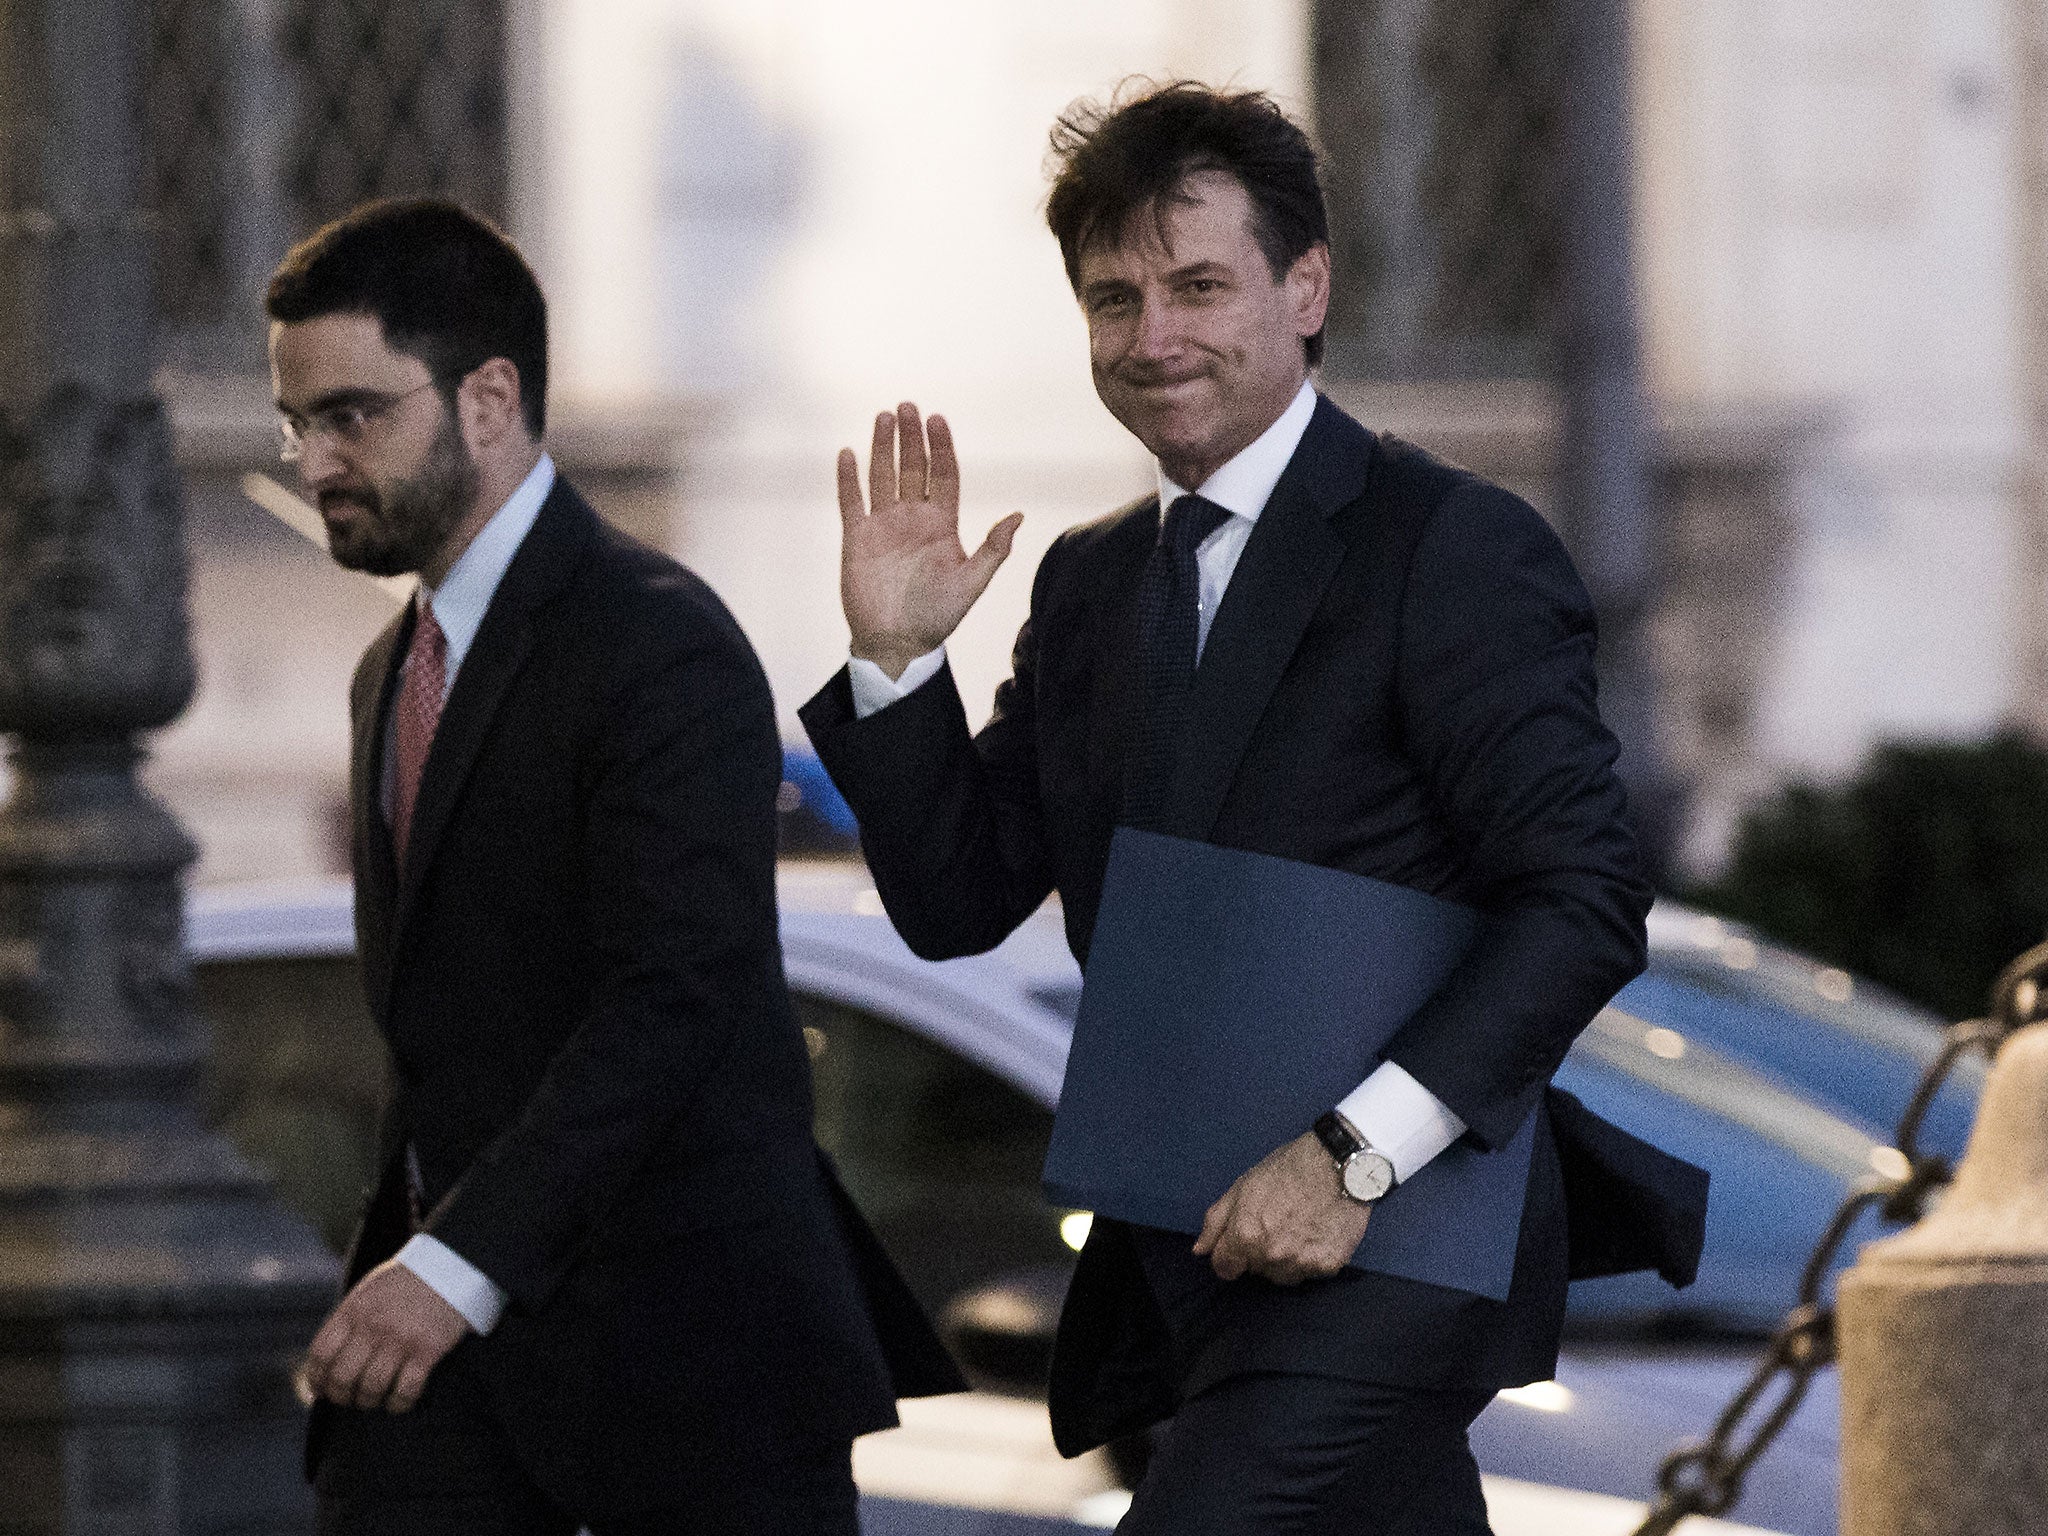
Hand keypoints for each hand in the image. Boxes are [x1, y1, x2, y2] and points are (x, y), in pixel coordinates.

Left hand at [301, 1258, 471, 1412]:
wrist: (449, 1267)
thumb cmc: (405, 1283)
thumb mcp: (368, 1292)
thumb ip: (348, 1321)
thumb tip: (326, 1360)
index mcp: (353, 1310)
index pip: (321, 1355)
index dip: (317, 1379)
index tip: (322, 1390)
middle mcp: (373, 1326)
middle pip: (342, 1377)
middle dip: (342, 1396)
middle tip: (350, 1399)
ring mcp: (400, 1339)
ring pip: (371, 1388)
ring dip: (369, 1401)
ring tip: (373, 1399)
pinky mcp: (427, 1350)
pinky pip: (405, 1390)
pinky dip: (398, 1403)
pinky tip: (398, 1402)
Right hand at [837, 403, 1023, 677]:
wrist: (897, 643)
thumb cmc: (937, 616)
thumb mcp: (971, 583)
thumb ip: (993, 549)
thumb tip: (1017, 515)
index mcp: (942, 524)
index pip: (943, 475)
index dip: (941, 447)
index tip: (937, 420)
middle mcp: (913, 518)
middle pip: (913, 467)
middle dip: (911, 437)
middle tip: (907, 406)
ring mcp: (884, 526)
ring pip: (882, 476)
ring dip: (881, 447)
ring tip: (883, 417)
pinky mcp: (857, 538)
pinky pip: (851, 502)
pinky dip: (849, 479)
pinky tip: (848, 454)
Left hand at [1193, 1131, 1372, 1284]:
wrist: (1339, 1164)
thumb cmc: (1288, 1168)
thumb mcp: (1243, 1186)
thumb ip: (1216, 1221)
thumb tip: (1199, 1250)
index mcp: (1245, 1236)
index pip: (1224, 1268)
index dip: (1229, 1255)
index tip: (1240, 1243)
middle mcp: (1271, 1255)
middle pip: (1255, 1271)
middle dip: (1258, 1253)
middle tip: (1275, 1224)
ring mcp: (1301, 1263)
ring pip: (1282, 1276)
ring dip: (1284, 1260)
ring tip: (1296, 1229)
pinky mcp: (1328, 1267)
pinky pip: (1310, 1273)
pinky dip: (1310, 1258)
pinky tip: (1316, 1233)